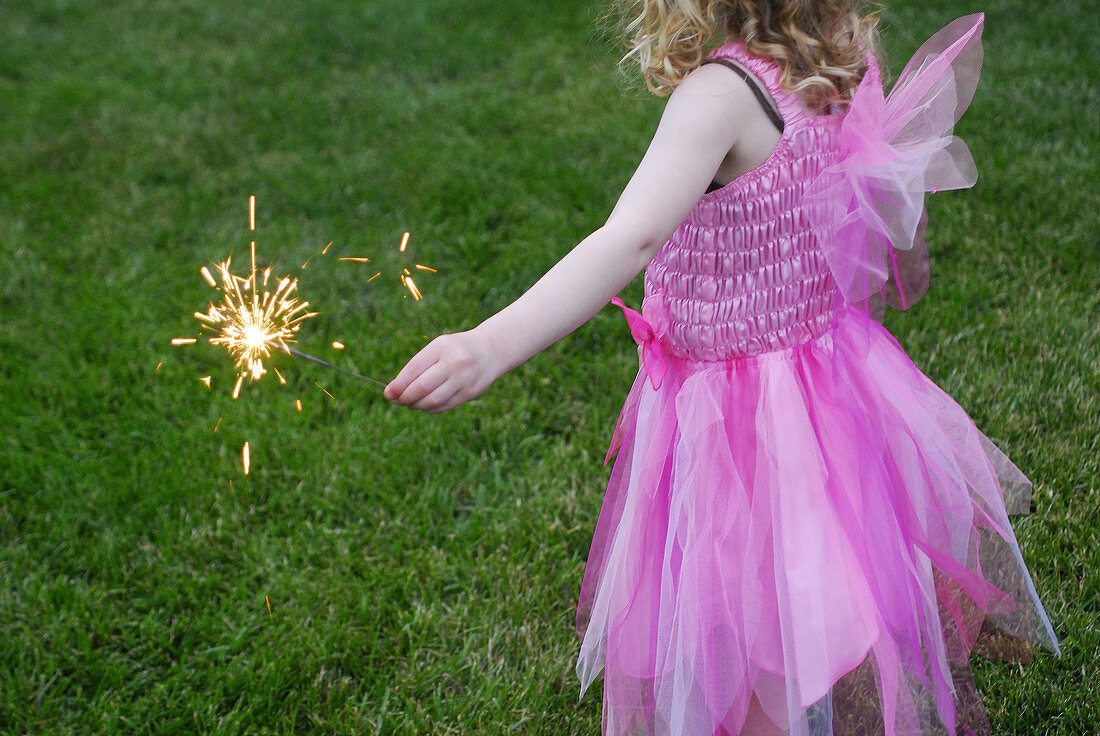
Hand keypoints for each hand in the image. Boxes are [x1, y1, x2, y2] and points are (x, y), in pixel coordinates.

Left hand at [383, 329, 501, 412]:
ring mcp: (464, 379)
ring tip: (410, 403)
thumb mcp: (438, 348)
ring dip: (417, 405)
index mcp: (442, 347)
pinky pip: (445, 406)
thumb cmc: (455, 350)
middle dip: (405, 397)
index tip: (388, 393)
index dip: (399, 384)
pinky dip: (430, 409)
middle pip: (423, 387)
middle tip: (397, 401)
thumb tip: (394, 390)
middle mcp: (454, 363)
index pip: (414, 368)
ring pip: (433, 400)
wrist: (491, 350)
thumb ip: (418, 366)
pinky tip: (424, 405)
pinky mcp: (470, 393)